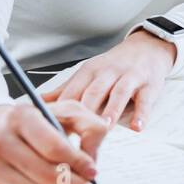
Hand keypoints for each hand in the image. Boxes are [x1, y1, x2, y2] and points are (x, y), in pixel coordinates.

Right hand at [0, 98, 108, 183]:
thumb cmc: (37, 121)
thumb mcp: (66, 111)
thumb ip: (90, 127)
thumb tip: (91, 162)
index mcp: (20, 117)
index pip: (53, 148)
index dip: (77, 162)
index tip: (91, 169)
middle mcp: (0, 141)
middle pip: (46, 175)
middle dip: (73, 183)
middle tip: (84, 183)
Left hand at [38, 30, 175, 130]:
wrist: (146, 48)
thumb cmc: (113, 67)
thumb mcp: (87, 74)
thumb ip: (65, 91)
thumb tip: (34, 102)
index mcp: (89, 72)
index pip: (73, 91)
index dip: (62, 110)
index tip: (53, 129)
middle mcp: (108, 73)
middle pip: (94, 92)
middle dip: (85, 113)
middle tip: (76, 135)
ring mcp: (129, 77)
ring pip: (118, 94)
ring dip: (111, 110)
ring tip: (104, 128)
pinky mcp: (148, 85)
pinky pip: (145, 100)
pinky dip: (141, 114)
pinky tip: (137, 127)